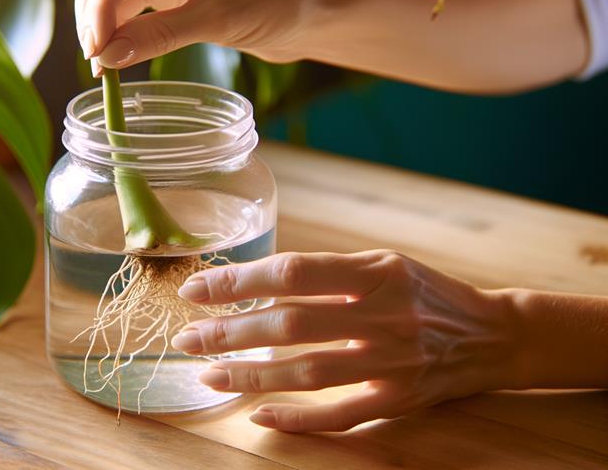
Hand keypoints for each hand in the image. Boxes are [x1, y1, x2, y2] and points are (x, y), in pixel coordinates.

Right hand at [74, 0, 317, 75]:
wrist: (307, 16)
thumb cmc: (275, 5)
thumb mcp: (216, 22)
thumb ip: (159, 36)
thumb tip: (108, 57)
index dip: (99, 5)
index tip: (96, 47)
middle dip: (94, 16)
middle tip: (96, 61)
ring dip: (101, 27)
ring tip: (102, 67)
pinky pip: (126, 10)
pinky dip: (117, 34)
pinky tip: (114, 60)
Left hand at [171, 250, 515, 431]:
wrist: (495, 333)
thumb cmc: (424, 291)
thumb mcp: (382, 263)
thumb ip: (326, 272)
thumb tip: (251, 283)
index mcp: (375, 271)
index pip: (292, 274)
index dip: (238, 283)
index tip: (196, 289)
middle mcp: (384, 314)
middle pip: (290, 326)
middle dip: (229, 333)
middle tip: (188, 338)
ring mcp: (393, 362)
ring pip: (306, 373)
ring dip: (250, 376)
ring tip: (208, 373)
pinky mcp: (401, 400)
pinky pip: (339, 415)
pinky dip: (297, 419)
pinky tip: (259, 415)